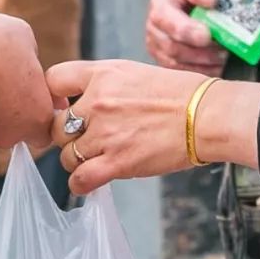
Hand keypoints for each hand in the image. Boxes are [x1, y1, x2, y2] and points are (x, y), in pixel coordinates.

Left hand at [47, 60, 259, 194]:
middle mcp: (98, 102)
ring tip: (95, 160)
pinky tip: (91, 181)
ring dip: (77, 161)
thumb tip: (83, 103)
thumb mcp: (135, 73)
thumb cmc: (180, 94)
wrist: (207, 115)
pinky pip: (79, 180)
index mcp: (103, 74)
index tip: (62, 108)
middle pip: (56, 126)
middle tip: (82, 142)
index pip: (53, 81)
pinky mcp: (117, 162)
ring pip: (66, 155)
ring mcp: (105, 133)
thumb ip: (104, 85)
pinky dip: (81, 184)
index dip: (52, 98)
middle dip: (66, 137)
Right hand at [146, 0, 227, 75]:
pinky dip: (197, 69)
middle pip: (167, 20)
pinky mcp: (159, 54)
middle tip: (210, 38)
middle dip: (189, 32)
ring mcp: (155, 33)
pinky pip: (175, 67)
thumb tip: (235, 2)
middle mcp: (158, 6)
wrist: (192, 7)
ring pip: (171, 48)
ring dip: (198, 56)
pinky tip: (215, 67)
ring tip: (221, 56)